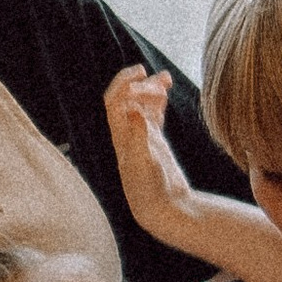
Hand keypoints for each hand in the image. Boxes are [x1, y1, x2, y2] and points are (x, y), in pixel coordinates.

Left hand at [104, 66, 200, 241]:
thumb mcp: (143, 160)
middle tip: (157, 77)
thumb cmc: (149, 189)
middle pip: (127, 100)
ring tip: (166, 78)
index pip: (114, 102)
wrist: (162, 208)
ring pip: (143, 106)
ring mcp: (141, 138)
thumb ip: (138, 133)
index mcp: (120, 137)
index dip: (123, 84)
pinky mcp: (155, 143)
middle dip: (138, 84)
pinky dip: (159, 102)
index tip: (140, 73)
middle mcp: (128, 135)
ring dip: (150, 90)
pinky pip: (154, 116)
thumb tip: (131, 106)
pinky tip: (166, 91)